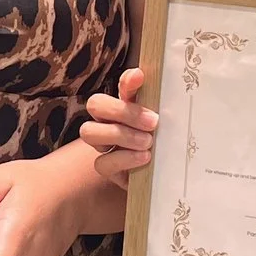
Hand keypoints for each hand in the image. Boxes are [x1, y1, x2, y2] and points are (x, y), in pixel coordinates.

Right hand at [81, 66, 158, 187]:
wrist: (167, 177)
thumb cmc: (165, 145)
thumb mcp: (167, 124)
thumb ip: (158, 104)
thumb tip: (149, 80)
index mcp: (128, 105)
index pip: (122, 85)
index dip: (128, 81)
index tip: (140, 77)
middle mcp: (110, 121)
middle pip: (95, 104)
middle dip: (121, 111)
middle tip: (152, 122)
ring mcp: (104, 145)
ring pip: (89, 132)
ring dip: (120, 135)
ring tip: (148, 142)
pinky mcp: (107, 168)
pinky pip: (102, 162)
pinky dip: (124, 158)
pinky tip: (144, 158)